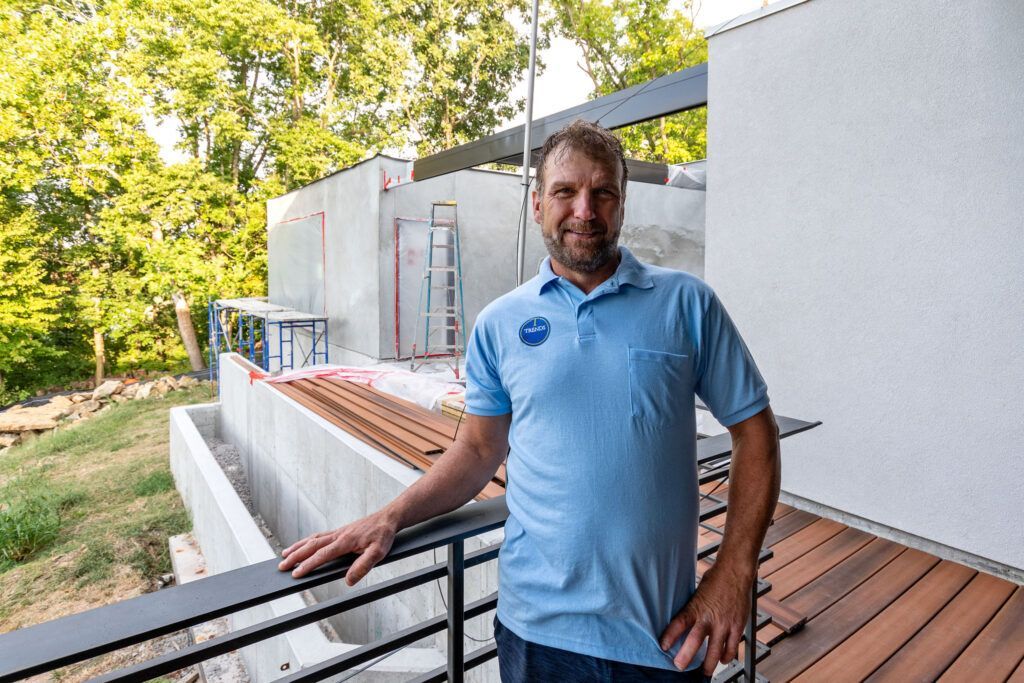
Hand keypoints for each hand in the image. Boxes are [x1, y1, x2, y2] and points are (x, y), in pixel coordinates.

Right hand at [277, 511, 398, 582]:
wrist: (388, 518)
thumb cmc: (383, 535)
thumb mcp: (378, 553)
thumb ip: (363, 566)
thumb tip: (348, 581)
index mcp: (345, 541)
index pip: (322, 555)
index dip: (307, 565)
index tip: (295, 574)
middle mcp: (338, 535)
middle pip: (312, 546)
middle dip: (295, 556)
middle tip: (282, 566)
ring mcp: (338, 532)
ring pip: (313, 539)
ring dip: (298, 547)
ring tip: (285, 555)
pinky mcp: (340, 531)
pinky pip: (319, 536)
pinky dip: (307, 541)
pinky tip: (304, 546)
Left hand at [659, 563, 752, 674]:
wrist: (735, 572)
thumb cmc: (715, 579)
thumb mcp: (697, 592)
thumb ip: (692, 608)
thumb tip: (683, 620)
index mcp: (695, 607)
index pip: (679, 623)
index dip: (670, 636)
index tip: (662, 646)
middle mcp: (709, 617)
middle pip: (695, 642)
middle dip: (686, 657)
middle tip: (679, 666)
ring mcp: (724, 624)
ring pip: (715, 651)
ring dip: (709, 665)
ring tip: (704, 672)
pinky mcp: (737, 626)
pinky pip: (732, 648)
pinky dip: (727, 656)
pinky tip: (724, 659)